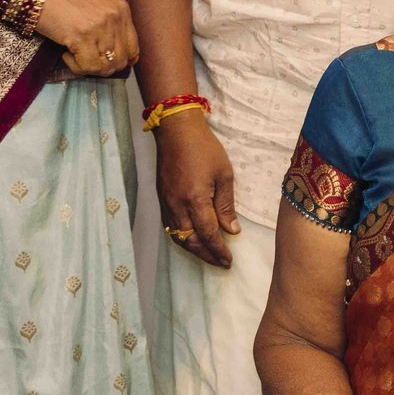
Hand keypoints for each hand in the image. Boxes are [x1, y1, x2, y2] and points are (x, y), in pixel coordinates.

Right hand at [36, 0, 139, 77]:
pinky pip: (88, 67)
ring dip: (89, 67)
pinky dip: (76, 67)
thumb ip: (110, 28)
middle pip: (121, 60)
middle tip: (85, 60)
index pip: (133, 47)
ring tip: (73, 55)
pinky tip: (66, 54)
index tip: (106, 63)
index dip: (122, 60)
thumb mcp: (95, 8)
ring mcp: (100, 26)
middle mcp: (115, 16)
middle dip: (103, 67)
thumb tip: (123, 58)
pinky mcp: (83, 36)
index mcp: (121, 8)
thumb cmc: (62, 0)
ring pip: (106, 66)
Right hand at [155, 113, 239, 267]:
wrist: (176, 131)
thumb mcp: (224, 175)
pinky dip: (182, 237)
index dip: (218, 250)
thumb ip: (226, 205)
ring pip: (177, 237)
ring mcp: (166, 203)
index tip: (228, 260)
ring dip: (194, 249)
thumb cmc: (205, 149)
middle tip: (221, 263)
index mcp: (195, 200)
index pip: (208, 234)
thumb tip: (232, 230)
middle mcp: (177, 206)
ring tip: (210, 254)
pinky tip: (193, 239)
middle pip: (190, 241)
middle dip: (206, 255)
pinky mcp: (161, 199)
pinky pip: (170, 227)